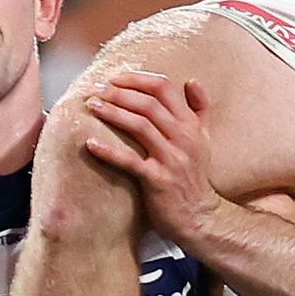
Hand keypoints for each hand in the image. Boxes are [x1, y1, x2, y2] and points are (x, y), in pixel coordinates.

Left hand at [81, 72, 225, 245]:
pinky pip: (130, 161)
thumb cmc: (195, 177)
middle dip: (120, 93)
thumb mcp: (204, 140)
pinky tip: (90, 143)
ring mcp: (171, 159)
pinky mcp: (157, 181)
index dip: (137, 79)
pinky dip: (108, 151)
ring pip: (140, 126)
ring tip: (92, 105)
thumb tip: (192, 81)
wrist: (200, 216)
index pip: (164, 88)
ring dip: (113, 113)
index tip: (115, 78)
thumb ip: (201, 109)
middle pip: (149, 104)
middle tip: (98, 89)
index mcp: (191, 124)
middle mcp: (183, 138)